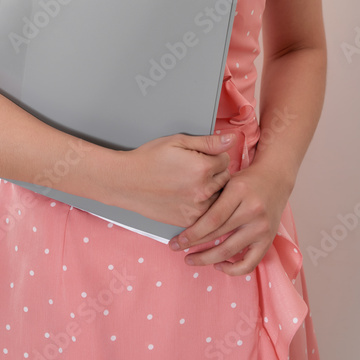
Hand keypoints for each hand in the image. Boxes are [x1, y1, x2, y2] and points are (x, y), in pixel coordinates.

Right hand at [112, 132, 235, 227]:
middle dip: (215, 173)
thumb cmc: (150, 159)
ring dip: (211, 190)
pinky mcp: (189, 221)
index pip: (226, 160)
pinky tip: (187, 196)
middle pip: (225, 180)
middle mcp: (202, 191)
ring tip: (191, 183)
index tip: (202, 157)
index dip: (214, 156)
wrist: (127, 182)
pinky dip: (202, 205)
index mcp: (202, 168)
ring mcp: (196, 209)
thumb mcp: (178, 142)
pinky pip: (207, 212)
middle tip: (195, 169)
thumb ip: (208, 142)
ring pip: (218, 197)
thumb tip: (232, 139)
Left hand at [168, 163, 291, 274]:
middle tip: (176, 249)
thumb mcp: (227, 180)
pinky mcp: (268, 240)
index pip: (212, 219)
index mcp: (239, 191)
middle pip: (219, 235)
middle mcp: (253, 210)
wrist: (275, 178)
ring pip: (230, 251)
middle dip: (194, 246)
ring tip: (191, 259)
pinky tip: (218, 265)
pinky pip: (249, 263)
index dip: (193, 233)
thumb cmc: (245, 179)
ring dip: (207, 259)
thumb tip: (184, 220)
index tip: (177, 240)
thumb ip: (211, 198)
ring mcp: (262, 227)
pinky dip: (233, 269)